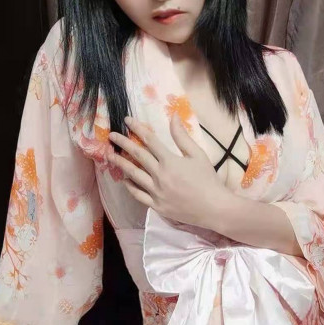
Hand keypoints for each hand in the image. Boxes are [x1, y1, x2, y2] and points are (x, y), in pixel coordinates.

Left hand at [108, 113, 230, 227]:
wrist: (213, 208)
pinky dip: (130, 186)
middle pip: (137, 155)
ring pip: (133, 175)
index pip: (149, 140)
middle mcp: (159, 175)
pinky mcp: (156, 205)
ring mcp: (156, 191)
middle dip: (122, 143)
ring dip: (120, 163)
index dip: (137, 128)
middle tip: (111, 136)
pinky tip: (125, 180)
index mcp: (169, 161)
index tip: (127, 121)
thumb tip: (173, 116)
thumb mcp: (198, 154)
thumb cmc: (208, 179)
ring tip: (110, 156)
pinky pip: (138, 195)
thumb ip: (182, 136)